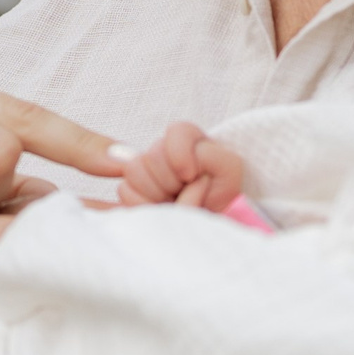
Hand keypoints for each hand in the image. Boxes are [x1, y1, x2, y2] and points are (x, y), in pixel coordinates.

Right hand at [114, 121, 247, 214]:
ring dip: (158, 194)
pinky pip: (125, 190)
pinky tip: (159, 209)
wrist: (210, 223)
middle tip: (183, 192)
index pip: (176, 132)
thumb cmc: (219, 194)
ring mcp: (144, 169)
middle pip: (152, 154)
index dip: (180, 156)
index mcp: (187, 138)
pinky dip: (144, 204)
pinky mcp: (131, 188)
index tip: (191, 176)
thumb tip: (179, 167)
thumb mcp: (228, 169)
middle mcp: (163, 149)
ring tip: (173, 202)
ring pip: (134, 171)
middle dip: (171, 181)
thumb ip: (208, 156)